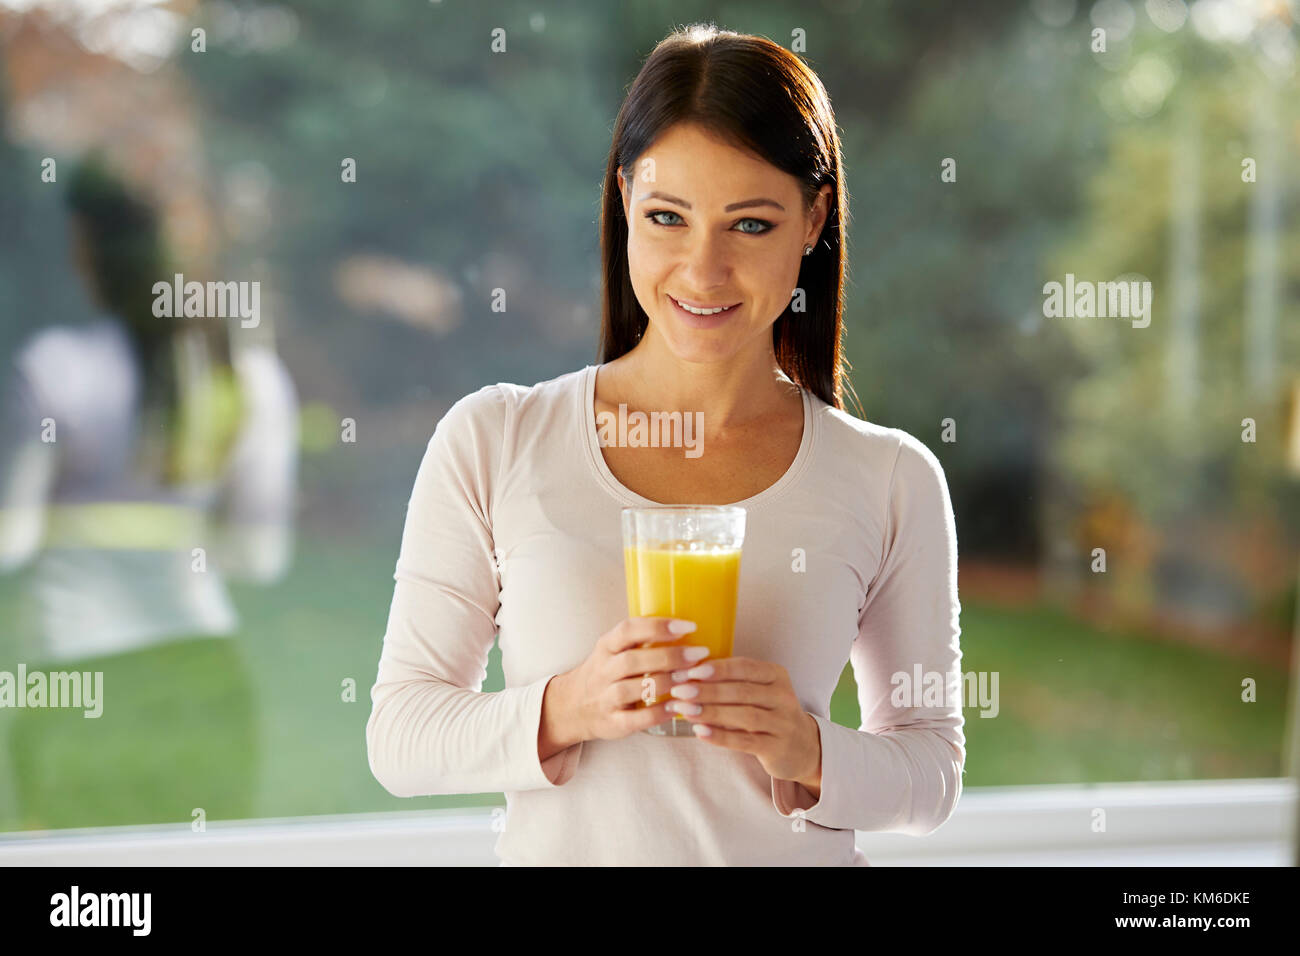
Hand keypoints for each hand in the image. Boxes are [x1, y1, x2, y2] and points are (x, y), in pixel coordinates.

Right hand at [556, 617, 715, 742]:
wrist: (572, 706)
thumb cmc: (605, 673)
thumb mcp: (614, 649)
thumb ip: (641, 639)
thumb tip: (688, 627)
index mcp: (606, 646)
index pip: (628, 630)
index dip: (658, 627)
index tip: (688, 626)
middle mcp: (602, 670)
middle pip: (632, 660)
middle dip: (669, 656)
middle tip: (699, 654)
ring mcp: (604, 698)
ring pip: (632, 689)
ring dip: (664, 682)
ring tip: (691, 678)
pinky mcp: (611, 723)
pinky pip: (635, 719)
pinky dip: (658, 713)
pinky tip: (678, 707)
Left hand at [665, 656, 821, 787]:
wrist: (803, 747)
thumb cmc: (769, 712)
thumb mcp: (759, 690)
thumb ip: (731, 682)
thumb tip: (688, 674)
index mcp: (776, 675)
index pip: (745, 667)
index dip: (717, 669)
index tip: (690, 670)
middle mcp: (783, 697)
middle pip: (742, 691)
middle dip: (707, 690)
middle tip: (679, 690)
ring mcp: (783, 724)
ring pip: (744, 716)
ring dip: (711, 712)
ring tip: (683, 711)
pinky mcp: (777, 748)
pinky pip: (745, 741)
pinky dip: (721, 736)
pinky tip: (700, 731)